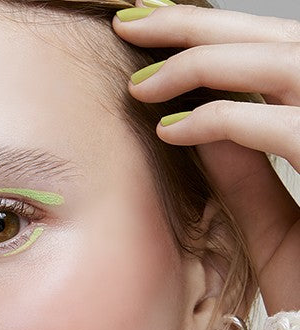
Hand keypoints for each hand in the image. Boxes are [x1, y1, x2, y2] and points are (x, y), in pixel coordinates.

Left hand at [112, 1, 299, 314]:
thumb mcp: (272, 224)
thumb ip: (243, 171)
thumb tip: (196, 123)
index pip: (278, 57)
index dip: (219, 36)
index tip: (158, 32)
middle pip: (277, 43)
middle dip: (199, 26)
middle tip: (134, 19)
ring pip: (280, 67)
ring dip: (203, 62)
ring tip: (141, 80)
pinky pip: (275, 127)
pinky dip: (220, 122)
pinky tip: (170, 130)